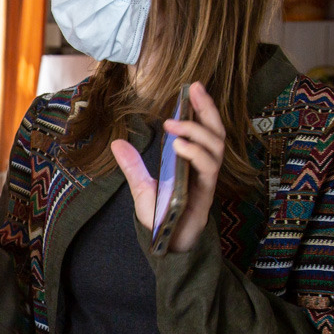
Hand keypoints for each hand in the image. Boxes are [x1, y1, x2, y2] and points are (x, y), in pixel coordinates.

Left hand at [111, 81, 225, 251]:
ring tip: (174, 125)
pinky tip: (180, 147)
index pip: (204, 129)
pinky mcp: (205, 194)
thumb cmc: (160, 217)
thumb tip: (117, 142)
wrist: (166, 245)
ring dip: (196, 132)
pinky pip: (208, 170)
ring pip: (216, 148)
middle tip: (195, 90)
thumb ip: (133, 166)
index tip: (193, 88)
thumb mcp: (142, 187)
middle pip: (216, 132)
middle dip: (208, 109)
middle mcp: (204, 168)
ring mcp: (206, 180)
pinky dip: (195, 155)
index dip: (202, 108)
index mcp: (192, 162)